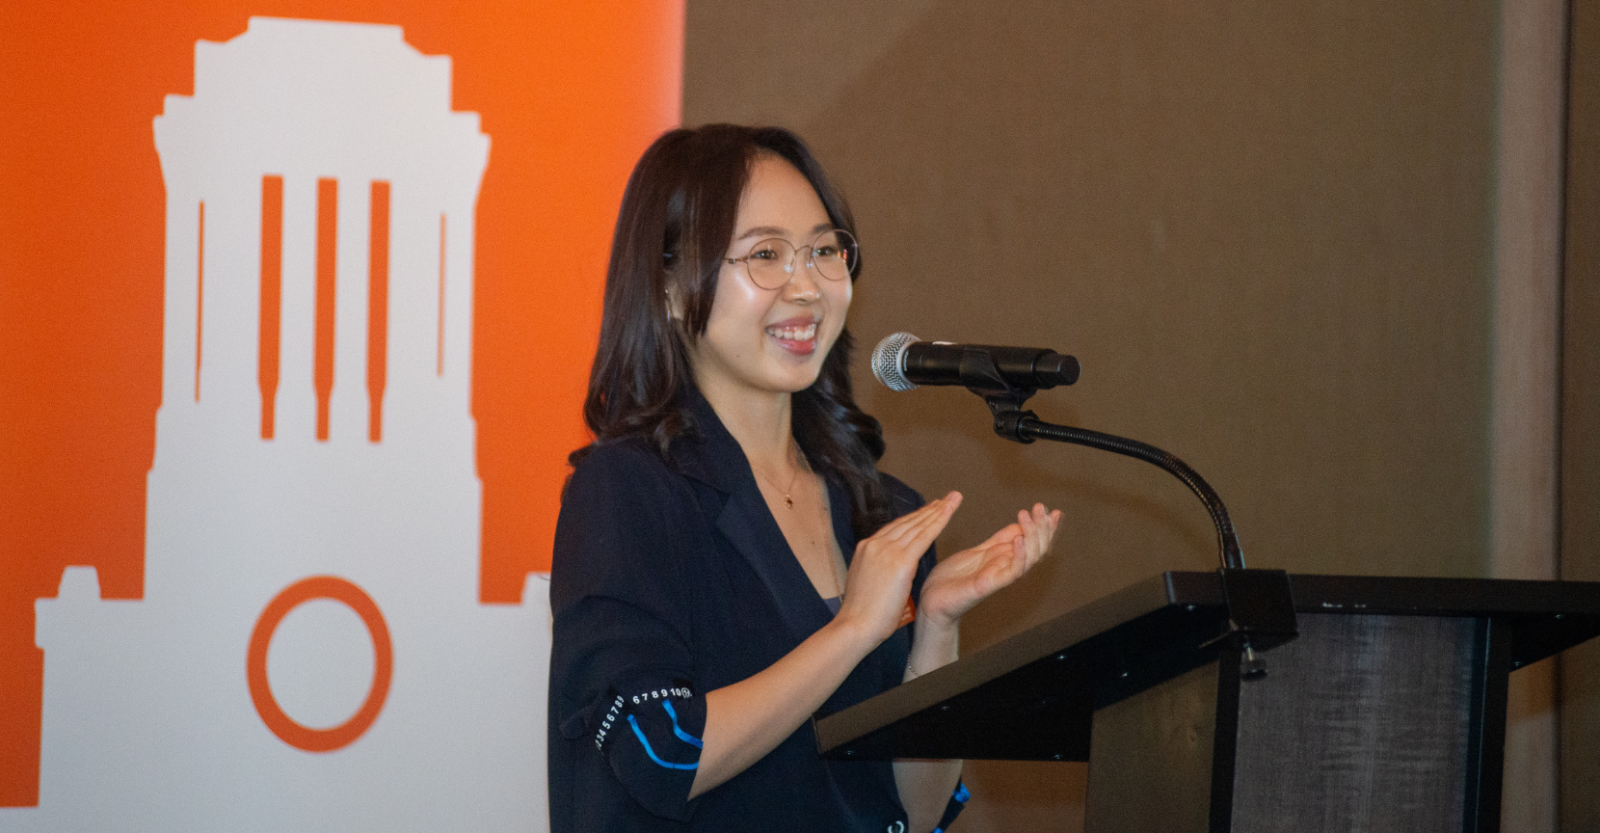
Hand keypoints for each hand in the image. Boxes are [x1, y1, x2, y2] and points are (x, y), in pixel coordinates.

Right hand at [834, 492, 961, 644]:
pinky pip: (924, 536)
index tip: (927, 511)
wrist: (855, 625)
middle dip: (928, 509)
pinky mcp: (901, 561)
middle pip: (907, 522)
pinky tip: (948, 513)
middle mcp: (876, 544)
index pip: (894, 528)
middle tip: (945, 498)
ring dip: (937, 511)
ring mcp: (887, 550)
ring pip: (918, 525)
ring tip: (952, 500)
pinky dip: (938, 522)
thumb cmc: (861, 615)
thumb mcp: (865, 583)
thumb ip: (877, 569)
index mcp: (866, 548)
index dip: (913, 518)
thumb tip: (886, 571)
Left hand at [916, 503, 1060, 630]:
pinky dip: (1020, 555)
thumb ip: (999, 541)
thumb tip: (1019, 526)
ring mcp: (1001, 577)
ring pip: (1030, 558)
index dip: (1045, 527)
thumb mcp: (979, 552)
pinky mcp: (990, 585)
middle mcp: (1008, 568)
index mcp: (1005, 559)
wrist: (933, 600)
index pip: (1034, 542)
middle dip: (1042, 527)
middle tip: (1041, 507)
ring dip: (1033, 536)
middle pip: (1037, 549)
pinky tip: (1019, 539)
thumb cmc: (954, 578)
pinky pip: (1012, 572)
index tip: (1052, 510)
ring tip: (1028, 515)